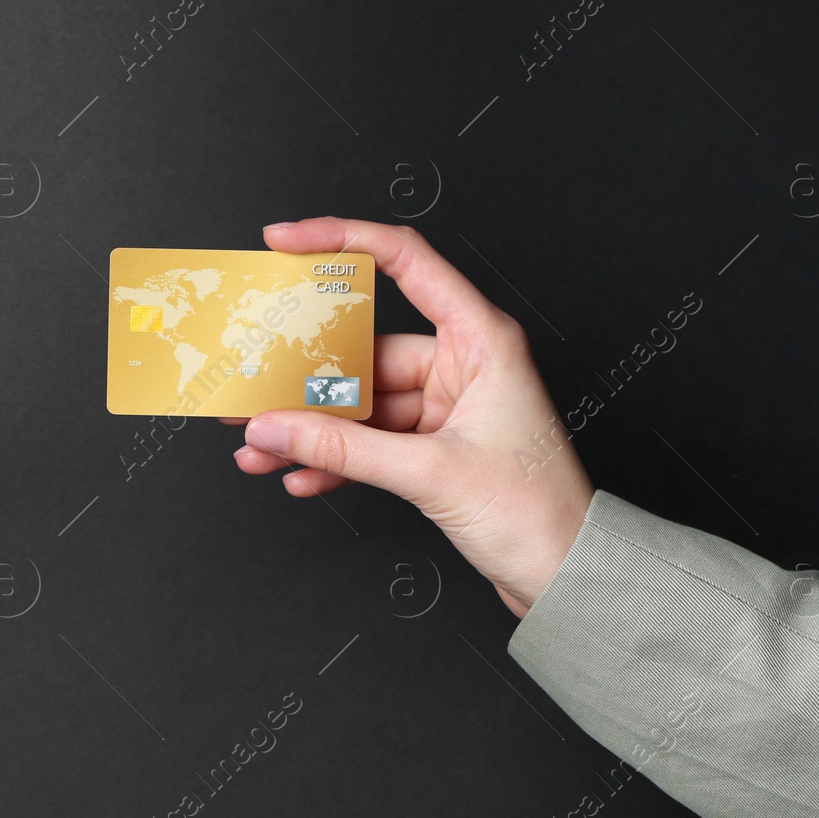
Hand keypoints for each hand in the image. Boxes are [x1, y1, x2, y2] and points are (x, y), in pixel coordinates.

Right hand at [225, 217, 593, 618]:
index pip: (405, 261)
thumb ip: (343, 449)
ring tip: (258, 445)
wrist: (568, 578)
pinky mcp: (434, 446)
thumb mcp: (430, 473)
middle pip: (364, 348)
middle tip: (250, 379)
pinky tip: (297, 475)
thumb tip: (275, 428)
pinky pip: (369, 441)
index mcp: (481, 339)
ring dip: (309, 427)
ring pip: (359, 402)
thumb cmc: (537, 514)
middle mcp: (463, 363)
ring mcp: (446, 406)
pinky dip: (333, 458)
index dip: (341, 240)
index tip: (287, 242)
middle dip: (302, 373)